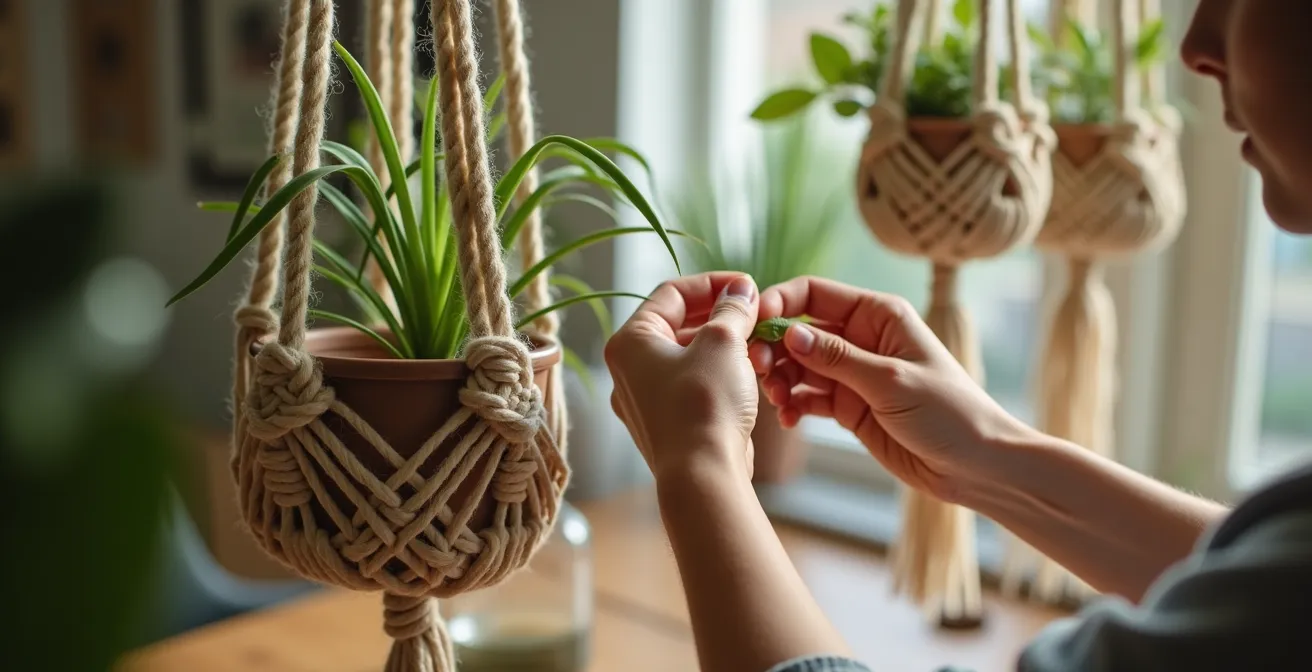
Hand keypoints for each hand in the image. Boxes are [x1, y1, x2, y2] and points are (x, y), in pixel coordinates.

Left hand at [605, 272, 761, 482]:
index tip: (747, 287)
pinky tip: (749, 375)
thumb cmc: (704, 405)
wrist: (704, 476)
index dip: (713, 284)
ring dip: (726, 346)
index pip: (671, 293)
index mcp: (630, 342)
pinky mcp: (668, 423)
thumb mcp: (723, 343)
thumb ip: (732, 310)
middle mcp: (629, 370)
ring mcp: (646, 400)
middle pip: (679, 325)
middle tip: (756, 314)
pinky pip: (694, 385)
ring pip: (690, 357)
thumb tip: (741, 290)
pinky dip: (720, 374)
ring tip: (758, 346)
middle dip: (722, 317)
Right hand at [750, 276, 1028, 500]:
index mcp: (878, 315)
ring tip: (776, 399)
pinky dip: (792, 404)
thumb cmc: (948, 412)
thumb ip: (836, 357)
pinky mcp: (848, 406)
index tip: (754, 323)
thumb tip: (790, 333)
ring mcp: (853, 374)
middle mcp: (861, 338)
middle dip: (775, 347)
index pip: (815, 294)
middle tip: (759, 370)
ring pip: (798, 365)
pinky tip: (788, 418)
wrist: (974, 466)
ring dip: (780, 378)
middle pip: (800, 330)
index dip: (781, 303)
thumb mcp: (890, 380)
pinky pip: (807, 396)